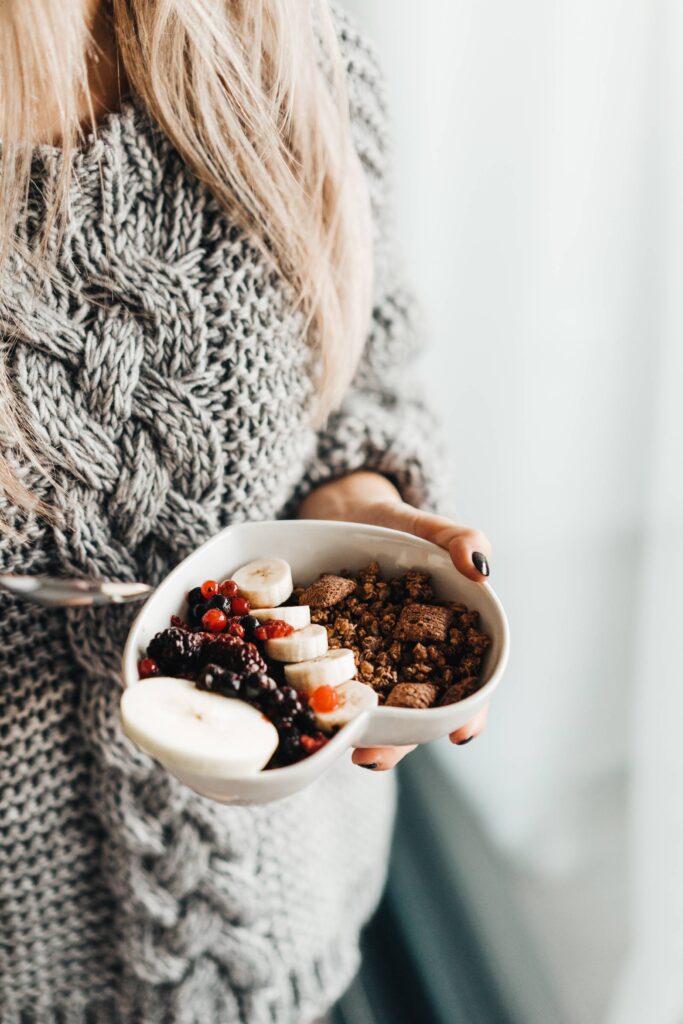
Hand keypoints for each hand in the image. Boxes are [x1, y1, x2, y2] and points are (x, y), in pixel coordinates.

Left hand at [297, 471, 491, 769]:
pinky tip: (303, 712)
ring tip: (341, 747)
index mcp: (440, 636)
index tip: (460, 732)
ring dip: (357, 733)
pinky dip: (317, 699)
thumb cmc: (392, 522)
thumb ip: (458, 538)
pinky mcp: (322, 654)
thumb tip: (481, 568)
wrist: (336, 512)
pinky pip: (323, 682)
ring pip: (368, 708)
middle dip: (398, 740)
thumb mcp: (426, 525)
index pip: (465, 684)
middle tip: (375, 755)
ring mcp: (362, 660)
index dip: (467, 712)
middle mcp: (403, 658)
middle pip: (411, 711)